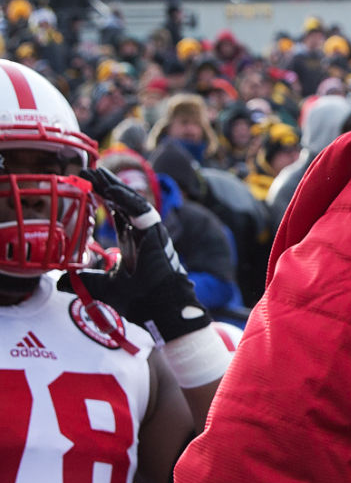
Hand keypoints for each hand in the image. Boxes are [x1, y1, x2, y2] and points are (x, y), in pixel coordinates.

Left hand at [77, 167, 209, 343]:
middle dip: (104, 185)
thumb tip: (58, 282)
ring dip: (113, 187)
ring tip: (95, 173)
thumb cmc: (139, 300)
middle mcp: (141, 234)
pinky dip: (127, 199)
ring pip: (132, 202)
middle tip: (85, 171)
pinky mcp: (156, 234)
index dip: (101, 198)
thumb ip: (82, 280)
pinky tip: (110, 190)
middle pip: (122, 202)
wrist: (160, 311)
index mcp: (132, 242)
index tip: (84, 185)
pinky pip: (142, 211)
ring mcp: (150, 233)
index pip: (116, 212)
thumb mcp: (101, 286)